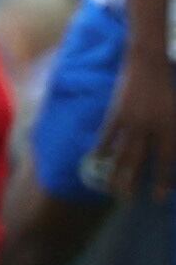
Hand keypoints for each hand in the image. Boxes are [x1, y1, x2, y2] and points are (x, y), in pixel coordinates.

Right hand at [94, 54, 175, 200]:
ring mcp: (131, 121)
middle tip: (128, 201)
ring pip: (122, 152)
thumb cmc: (168, 87)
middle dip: (134, 182)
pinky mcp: (116, 113)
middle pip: (140, 161)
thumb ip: (173, 134)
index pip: (166, 159)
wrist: (148, 62)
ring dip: (116, 172)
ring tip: (111, 189)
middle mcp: (150, 127)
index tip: (159, 198)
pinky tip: (96, 160)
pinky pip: (107, 135)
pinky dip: (102, 149)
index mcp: (170, 126)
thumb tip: (171, 155)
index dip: (163, 180)